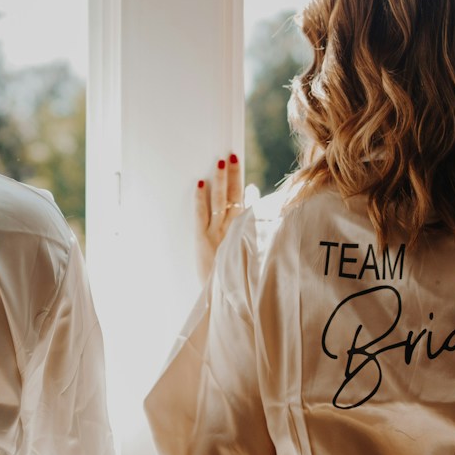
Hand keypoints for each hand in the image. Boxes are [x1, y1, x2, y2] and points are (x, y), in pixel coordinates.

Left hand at [196, 153, 257, 283]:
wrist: (225, 300)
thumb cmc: (235, 280)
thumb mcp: (248, 256)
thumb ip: (253, 229)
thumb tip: (254, 199)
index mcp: (245, 232)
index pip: (246, 203)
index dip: (242, 185)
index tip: (240, 167)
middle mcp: (233, 229)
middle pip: (234, 195)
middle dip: (233, 175)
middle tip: (230, 154)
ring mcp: (218, 233)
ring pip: (220, 200)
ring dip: (221, 181)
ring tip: (220, 162)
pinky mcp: (202, 240)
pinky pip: (201, 214)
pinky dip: (201, 199)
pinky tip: (200, 184)